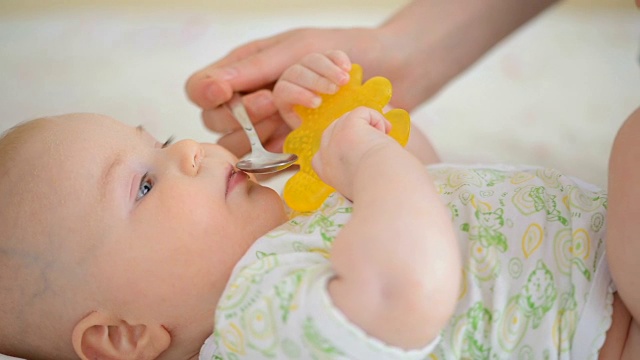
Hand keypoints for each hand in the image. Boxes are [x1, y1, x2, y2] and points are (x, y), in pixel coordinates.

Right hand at [185, 27, 391, 156]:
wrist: (393, 69)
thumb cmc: (344, 48)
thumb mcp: (296, 47)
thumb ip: (255, 67)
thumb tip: (213, 85)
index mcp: (245, 69)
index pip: (202, 89)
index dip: (207, 93)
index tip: (225, 93)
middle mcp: (252, 100)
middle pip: (217, 121)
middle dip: (244, 112)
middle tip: (273, 99)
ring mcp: (271, 127)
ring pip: (243, 143)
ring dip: (266, 128)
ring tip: (306, 107)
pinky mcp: (292, 149)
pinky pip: (270, 163)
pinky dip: (281, 154)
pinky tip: (302, 139)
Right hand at [312, 106, 392, 198]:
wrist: (388, 190)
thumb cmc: (384, 191)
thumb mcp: (358, 182)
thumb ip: (352, 168)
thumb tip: (366, 148)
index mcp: (326, 172)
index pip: (323, 150)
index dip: (343, 145)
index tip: (361, 155)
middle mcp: (325, 156)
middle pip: (336, 128)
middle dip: (358, 132)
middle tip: (376, 148)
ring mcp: (334, 140)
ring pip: (350, 118)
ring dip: (370, 126)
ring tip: (383, 144)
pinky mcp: (348, 128)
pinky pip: (362, 111)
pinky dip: (377, 119)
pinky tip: (386, 134)